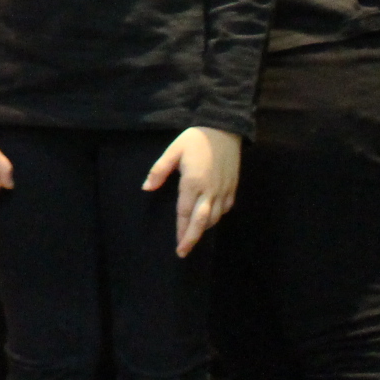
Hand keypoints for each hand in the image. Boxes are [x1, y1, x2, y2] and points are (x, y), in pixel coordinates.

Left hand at [142, 126, 241, 256]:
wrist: (224, 128)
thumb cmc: (195, 139)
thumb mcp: (173, 150)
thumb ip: (159, 171)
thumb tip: (146, 188)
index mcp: (192, 183)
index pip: (184, 213)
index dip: (181, 231)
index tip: (177, 246)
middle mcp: (209, 190)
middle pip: (201, 222)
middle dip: (192, 239)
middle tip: (184, 252)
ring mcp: (223, 190)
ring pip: (214, 217)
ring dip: (203, 228)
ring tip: (193, 234)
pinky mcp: (233, 186)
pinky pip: (225, 208)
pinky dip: (217, 216)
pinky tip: (210, 217)